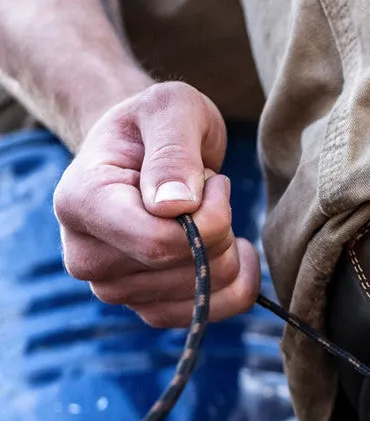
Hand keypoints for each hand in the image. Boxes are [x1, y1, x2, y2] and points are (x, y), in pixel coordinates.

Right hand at [54, 82, 259, 326]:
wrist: (144, 150)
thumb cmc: (157, 123)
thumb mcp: (171, 109)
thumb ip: (173, 151)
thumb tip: (175, 206)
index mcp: (80, 204)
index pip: (159, 242)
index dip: (210, 217)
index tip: (213, 181)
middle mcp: (86, 258)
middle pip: (190, 267)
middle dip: (222, 226)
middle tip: (206, 191)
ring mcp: (114, 290)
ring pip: (208, 291)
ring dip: (229, 249)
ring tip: (203, 213)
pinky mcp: (146, 308)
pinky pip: (213, 311)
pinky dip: (238, 281)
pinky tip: (230, 248)